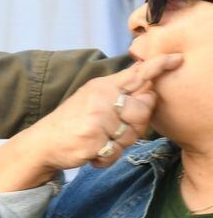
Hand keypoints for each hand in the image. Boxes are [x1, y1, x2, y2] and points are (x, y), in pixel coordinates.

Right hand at [0, 54, 181, 192]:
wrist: (41, 143)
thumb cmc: (71, 122)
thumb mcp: (92, 98)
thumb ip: (119, 93)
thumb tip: (151, 90)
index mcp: (102, 86)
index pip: (136, 74)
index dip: (158, 65)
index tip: (176, 59)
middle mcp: (101, 99)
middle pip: (143, 110)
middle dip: (136, 125)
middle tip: (116, 130)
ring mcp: (96, 120)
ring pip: (132, 135)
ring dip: (118, 145)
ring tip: (100, 141)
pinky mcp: (92, 140)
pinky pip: (116, 153)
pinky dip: (106, 158)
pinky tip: (92, 152)